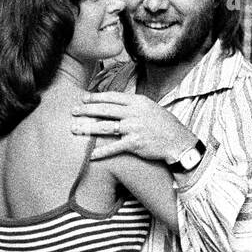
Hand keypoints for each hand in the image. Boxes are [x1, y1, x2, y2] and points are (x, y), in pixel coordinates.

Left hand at [71, 92, 197, 162]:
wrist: (178, 141)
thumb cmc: (164, 125)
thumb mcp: (150, 108)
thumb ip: (134, 105)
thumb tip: (119, 103)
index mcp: (138, 102)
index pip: (112, 97)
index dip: (96, 97)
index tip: (84, 98)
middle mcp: (134, 113)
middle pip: (105, 110)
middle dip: (87, 110)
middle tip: (73, 111)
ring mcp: (133, 128)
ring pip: (105, 127)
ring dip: (88, 128)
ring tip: (75, 129)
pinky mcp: (134, 144)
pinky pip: (114, 148)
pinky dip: (102, 152)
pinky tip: (91, 155)